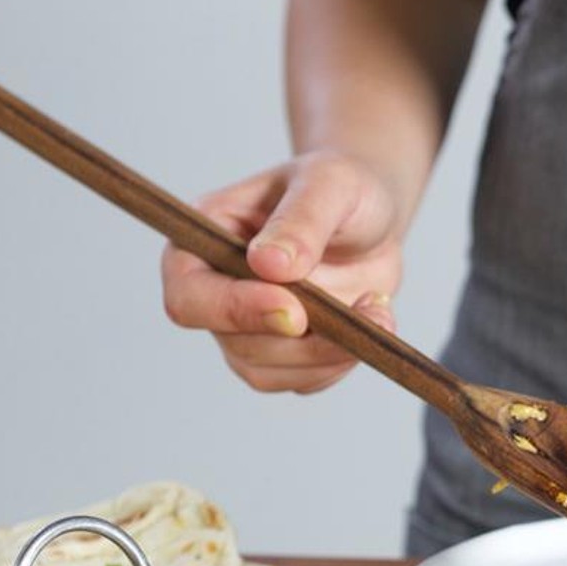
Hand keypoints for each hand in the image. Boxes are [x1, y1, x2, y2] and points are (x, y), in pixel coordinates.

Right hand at [162, 150, 404, 393]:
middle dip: (304, 340)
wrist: (370, 220)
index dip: (235, 311)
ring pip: (271, 373)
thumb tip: (268, 264)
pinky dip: (343, 361)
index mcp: (202, 241)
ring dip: (331, 354)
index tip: (294, 310)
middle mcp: (215, 292)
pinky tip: (372, 321)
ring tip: (378, 309)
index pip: (189, 297)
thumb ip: (300, 221)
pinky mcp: (284, 354)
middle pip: (237, 345)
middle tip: (365, 312)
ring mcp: (246, 329)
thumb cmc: (339, 189)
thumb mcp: (329, 184)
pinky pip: (306, 380)